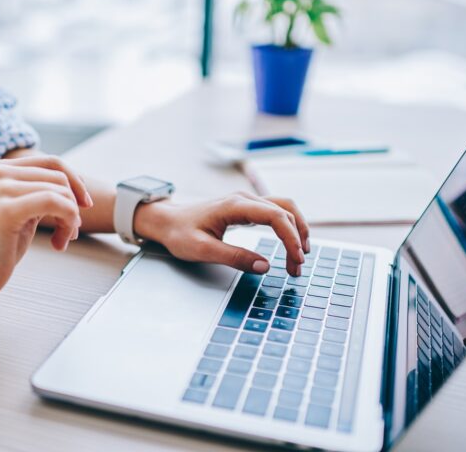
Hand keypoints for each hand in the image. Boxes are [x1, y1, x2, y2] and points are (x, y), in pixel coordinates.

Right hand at [0, 155, 92, 300]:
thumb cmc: (1, 243)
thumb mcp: (25, 209)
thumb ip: (43, 192)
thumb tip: (79, 184)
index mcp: (2, 168)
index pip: (53, 162)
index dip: (76, 182)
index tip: (84, 206)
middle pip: (60, 178)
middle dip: (74, 207)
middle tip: (70, 233)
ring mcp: (1, 188)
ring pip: (61, 193)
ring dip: (71, 220)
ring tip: (63, 240)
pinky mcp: (6, 209)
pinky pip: (55, 203)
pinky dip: (67, 223)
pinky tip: (59, 244)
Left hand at [134, 191, 309, 275]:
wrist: (166, 221)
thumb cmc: (180, 233)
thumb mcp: (203, 250)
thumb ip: (234, 257)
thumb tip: (264, 266)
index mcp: (235, 206)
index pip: (276, 216)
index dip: (290, 238)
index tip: (296, 260)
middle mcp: (244, 199)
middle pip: (285, 211)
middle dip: (297, 238)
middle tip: (298, 267)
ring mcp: (246, 202)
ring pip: (284, 209)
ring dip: (296, 231)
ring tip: (299, 258)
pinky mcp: (246, 208)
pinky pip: (275, 213)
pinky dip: (287, 227)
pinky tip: (290, 245)